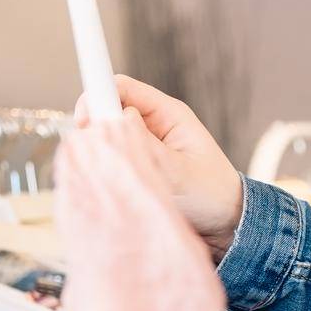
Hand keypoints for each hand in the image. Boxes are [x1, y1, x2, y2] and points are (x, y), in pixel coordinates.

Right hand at [75, 75, 243, 257]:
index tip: (84, 121)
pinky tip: (110, 182)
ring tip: (110, 174)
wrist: (225, 222)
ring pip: (104, 134)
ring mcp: (142, 142)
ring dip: (99, 150)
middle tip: (95, 154)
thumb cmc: (211, 195)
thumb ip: (145, 146)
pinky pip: (109, 155)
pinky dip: (103, 165)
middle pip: (106, 109)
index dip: (97, 97)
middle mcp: (152, 123)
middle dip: (94, 128)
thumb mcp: (179, 173)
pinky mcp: (136, 162)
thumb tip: (116, 119)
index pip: (122, 88)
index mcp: (168, 114)